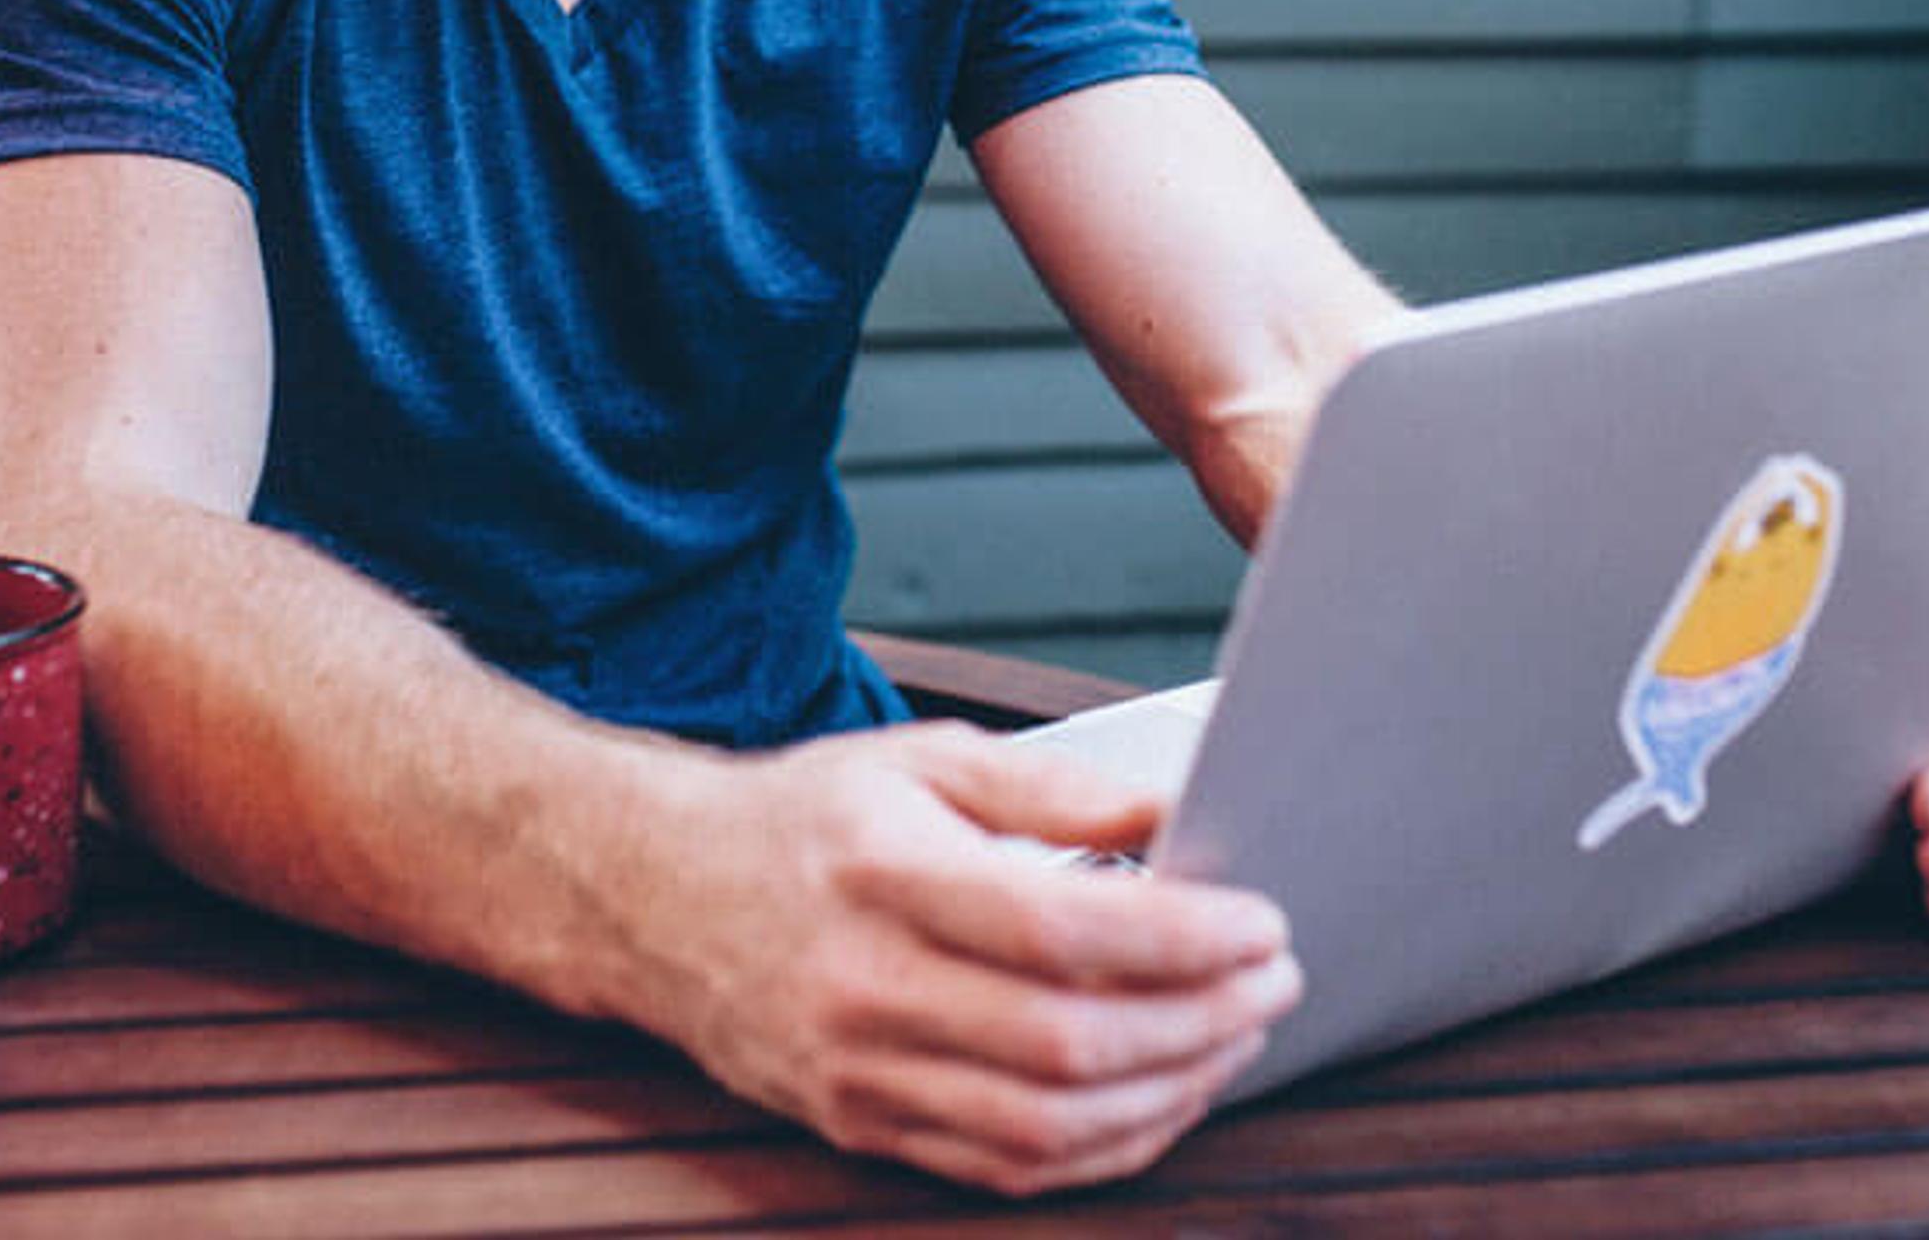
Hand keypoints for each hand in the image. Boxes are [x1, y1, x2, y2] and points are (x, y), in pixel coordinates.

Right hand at [612, 721, 1300, 1193]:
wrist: (655, 897)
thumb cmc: (801, 820)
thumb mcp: (919, 760)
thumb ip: (1051, 787)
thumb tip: (1173, 814)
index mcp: (886, 875)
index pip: (1060, 931)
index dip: (1182, 940)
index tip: (1260, 922)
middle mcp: (867, 985)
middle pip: (1067, 1044)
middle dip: (1201, 1021)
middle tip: (1274, 982)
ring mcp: (860, 1072)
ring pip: (1045, 1127)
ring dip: (1170, 1095)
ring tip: (1235, 1039)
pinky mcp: (860, 1126)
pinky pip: (1005, 1167)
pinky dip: (1103, 1148)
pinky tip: (1161, 1100)